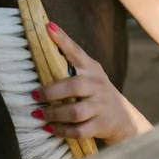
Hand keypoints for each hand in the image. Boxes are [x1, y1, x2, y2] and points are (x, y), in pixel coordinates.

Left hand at [32, 22, 147, 144]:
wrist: (124, 118)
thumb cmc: (97, 94)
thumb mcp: (90, 76)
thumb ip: (71, 68)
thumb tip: (40, 57)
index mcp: (92, 69)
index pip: (76, 52)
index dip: (62, 40)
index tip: (48, 27)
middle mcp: (97, 86)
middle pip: (74, 86)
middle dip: (51, 92)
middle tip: (35, 95)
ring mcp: (100, 106)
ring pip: (74, 111)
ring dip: (53, 114)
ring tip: (38, 114)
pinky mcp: (100, 125)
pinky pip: (78, 130)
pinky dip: (62, 131)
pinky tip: (50, 128)